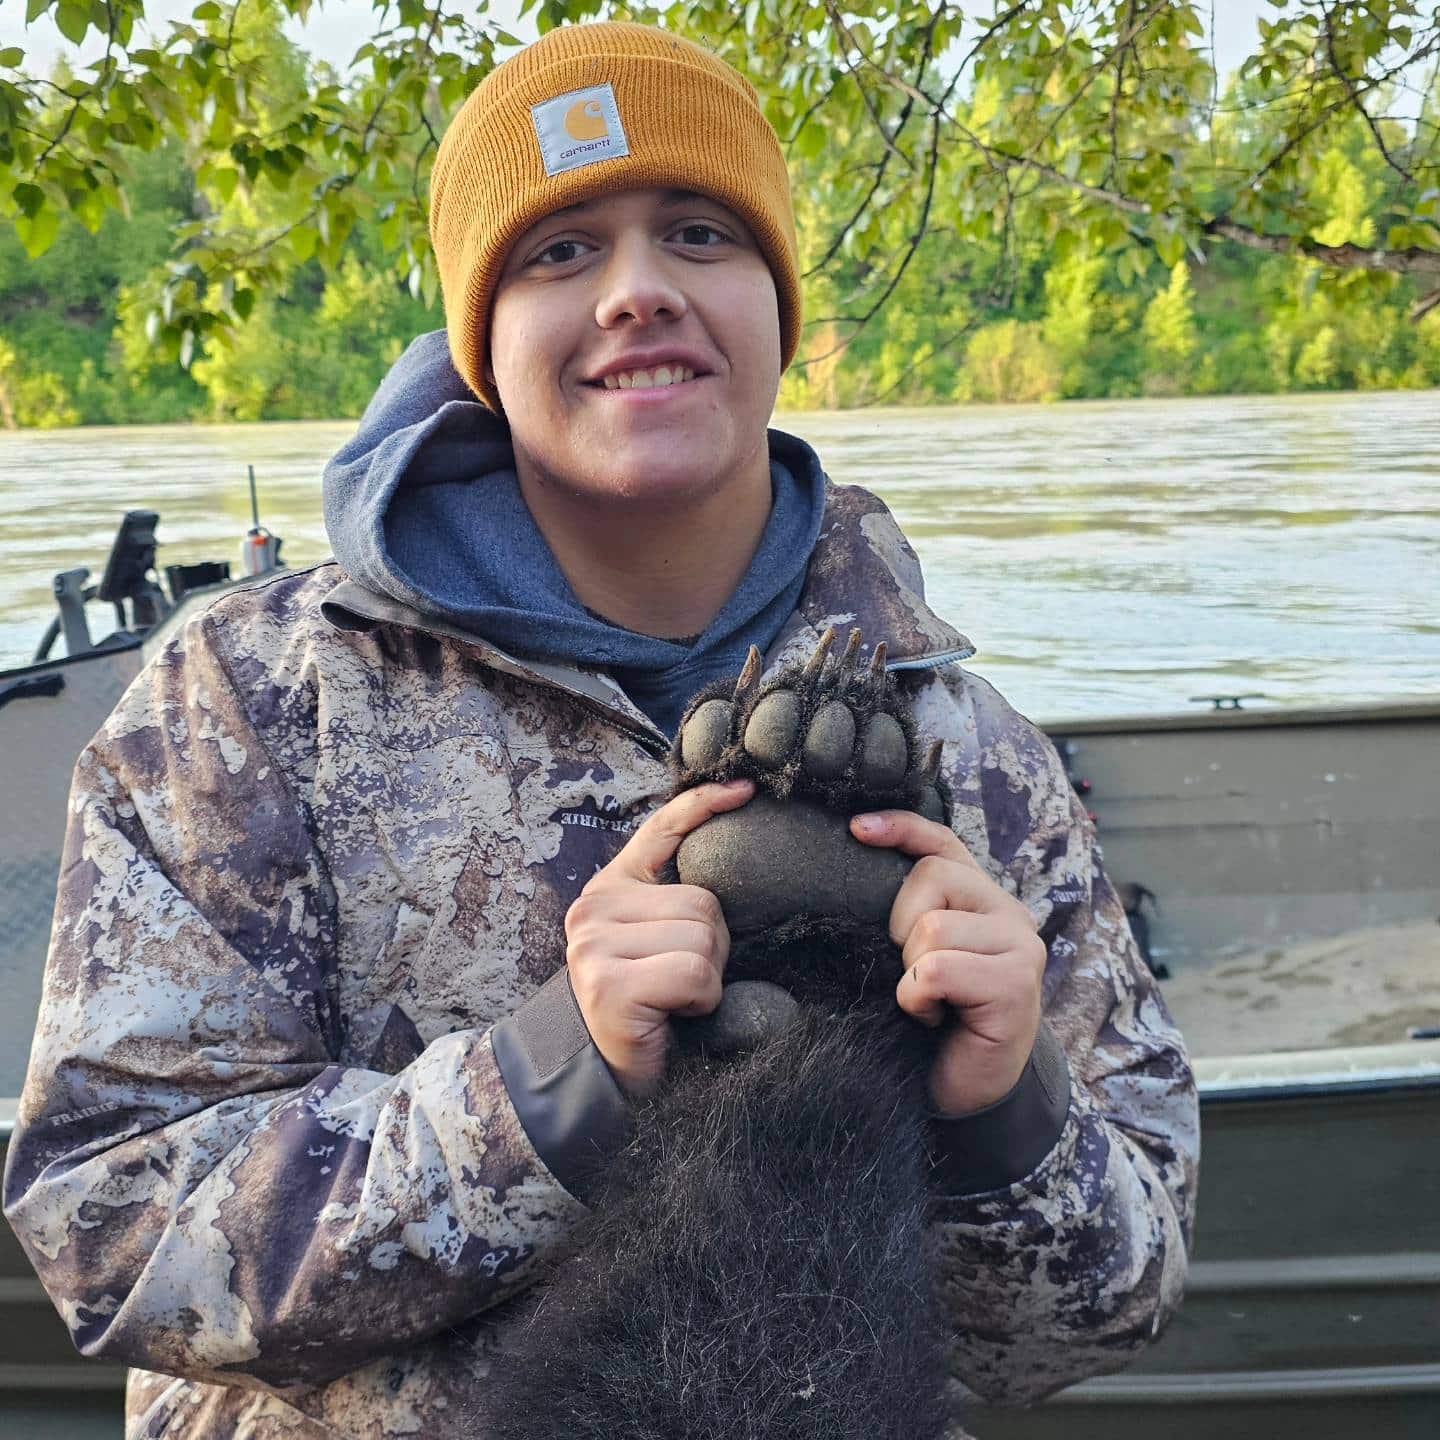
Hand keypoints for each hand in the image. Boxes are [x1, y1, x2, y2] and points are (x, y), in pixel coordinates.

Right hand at [565, 780, 753, 1096]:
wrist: (603, 1081)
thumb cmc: (649, 1009)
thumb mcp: (663, 942)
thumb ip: (681, 901)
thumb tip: (738, 852)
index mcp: (612, 887)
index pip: (661, 829)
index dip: (704, 804)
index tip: (746, 790)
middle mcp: (594, 907)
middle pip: (703, 899)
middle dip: (715, 945)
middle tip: (685, 981)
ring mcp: (595, 944)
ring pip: (703, 935)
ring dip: (709, 976)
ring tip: (677, 999)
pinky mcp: (608, 983)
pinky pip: (694, 973)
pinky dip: (700, 999)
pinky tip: (674, 1014)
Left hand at [850, 810, 1046, 1116]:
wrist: (963, 1093)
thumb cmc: (932, 1023)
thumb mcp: (911, 957)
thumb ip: (905, 914)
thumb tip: (855, 859)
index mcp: (980, 899)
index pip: (942, 842)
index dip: (900, 826)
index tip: (856, 829)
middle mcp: (1008, 912)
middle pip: (932, 876)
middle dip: (900, 926)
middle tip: (912, 973)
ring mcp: (1020, 946)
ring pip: (931, 926)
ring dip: (910, 972)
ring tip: (927, 1000)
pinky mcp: (1017, 984)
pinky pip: (936, 969)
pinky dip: (918, 998)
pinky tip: (933, 1017)